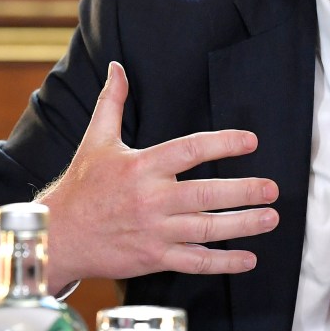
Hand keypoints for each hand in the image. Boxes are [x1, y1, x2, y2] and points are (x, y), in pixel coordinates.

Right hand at [38, 61, 279, 288]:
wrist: (57, 235)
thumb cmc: (80, 186)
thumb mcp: (95, 141)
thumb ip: (112, 103)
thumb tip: (117, 67)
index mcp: (142, 167)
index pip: (190, 150)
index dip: (223, 144)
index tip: (250, 141)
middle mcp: (151, 199)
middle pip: (206, 194)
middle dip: (244, 191)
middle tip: (272, 188)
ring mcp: (154, 232)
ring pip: (206, 230)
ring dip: (242, 225)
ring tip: (270, 217)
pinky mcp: (153, 259)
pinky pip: (194, 262)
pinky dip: (223, 263)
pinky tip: (249, 259)